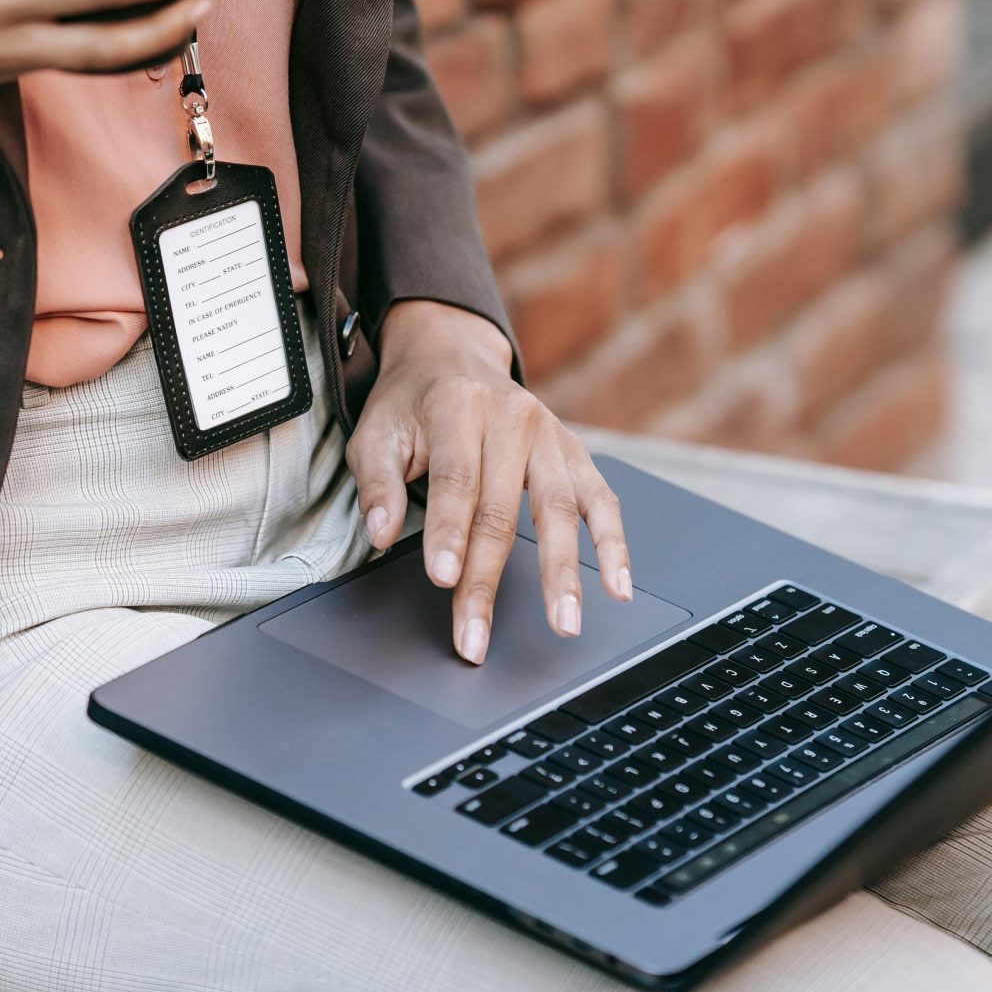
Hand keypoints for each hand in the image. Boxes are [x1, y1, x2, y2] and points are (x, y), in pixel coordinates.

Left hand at [348, 300, 630, 664]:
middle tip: (476, 636)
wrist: (453, 355)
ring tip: (563, 623)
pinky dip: (613, 545)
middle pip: (501, 509)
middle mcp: (512, 417)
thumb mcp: (375, 431)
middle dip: (488, 580)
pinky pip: (601, 501)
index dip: (448, 532)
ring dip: (562, 573)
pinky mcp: (575, 452)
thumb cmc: (411, 403)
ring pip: (560, 511)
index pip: (456, 478)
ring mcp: (550, 435)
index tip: (443, 579)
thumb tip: (381, 534)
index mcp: (457, 406)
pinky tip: (617, 586)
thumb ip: (376, 484)